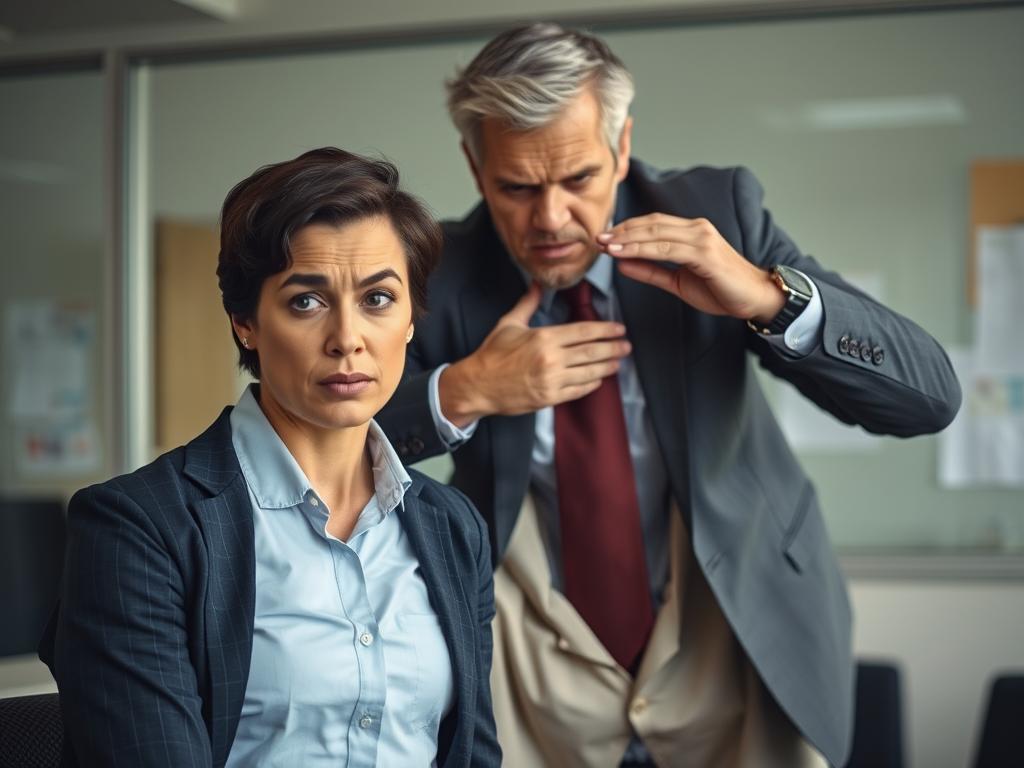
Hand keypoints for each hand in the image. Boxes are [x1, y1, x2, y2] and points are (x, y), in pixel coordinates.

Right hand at [439, 282, 630, 426]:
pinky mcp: (549, 398)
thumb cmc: (492, 354)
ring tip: (618, 361)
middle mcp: (551, 359)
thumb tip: (537, 283)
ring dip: (607, 366)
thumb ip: (528, 303)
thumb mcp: (509, 323)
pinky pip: (578, 391)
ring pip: (589, 372)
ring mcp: (552, 381)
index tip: (619, 328)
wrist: (477, 385)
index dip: (605, 330)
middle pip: (592, 352)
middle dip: (613, 348)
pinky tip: (599, 379)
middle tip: (626, 345)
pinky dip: (592, 384)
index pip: (583, 332)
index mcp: (544, 338)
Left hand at [598, 214, 784, 322]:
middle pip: (651, 224)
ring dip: (627, 240)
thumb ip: (651, 271)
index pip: (652, 224)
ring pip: (656, 234)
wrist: (754, 299)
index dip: (626, 230)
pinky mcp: (705, 253)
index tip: (603, 238)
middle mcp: (697, 229)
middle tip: (597, 238)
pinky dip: (642, 250)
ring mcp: (702, 239)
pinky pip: (667, 250)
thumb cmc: (722, 290)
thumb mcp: (678, 281)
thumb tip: (622, 264)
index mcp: (691, 232)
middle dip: (621, 231)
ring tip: (606, 246)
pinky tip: (625, 254)